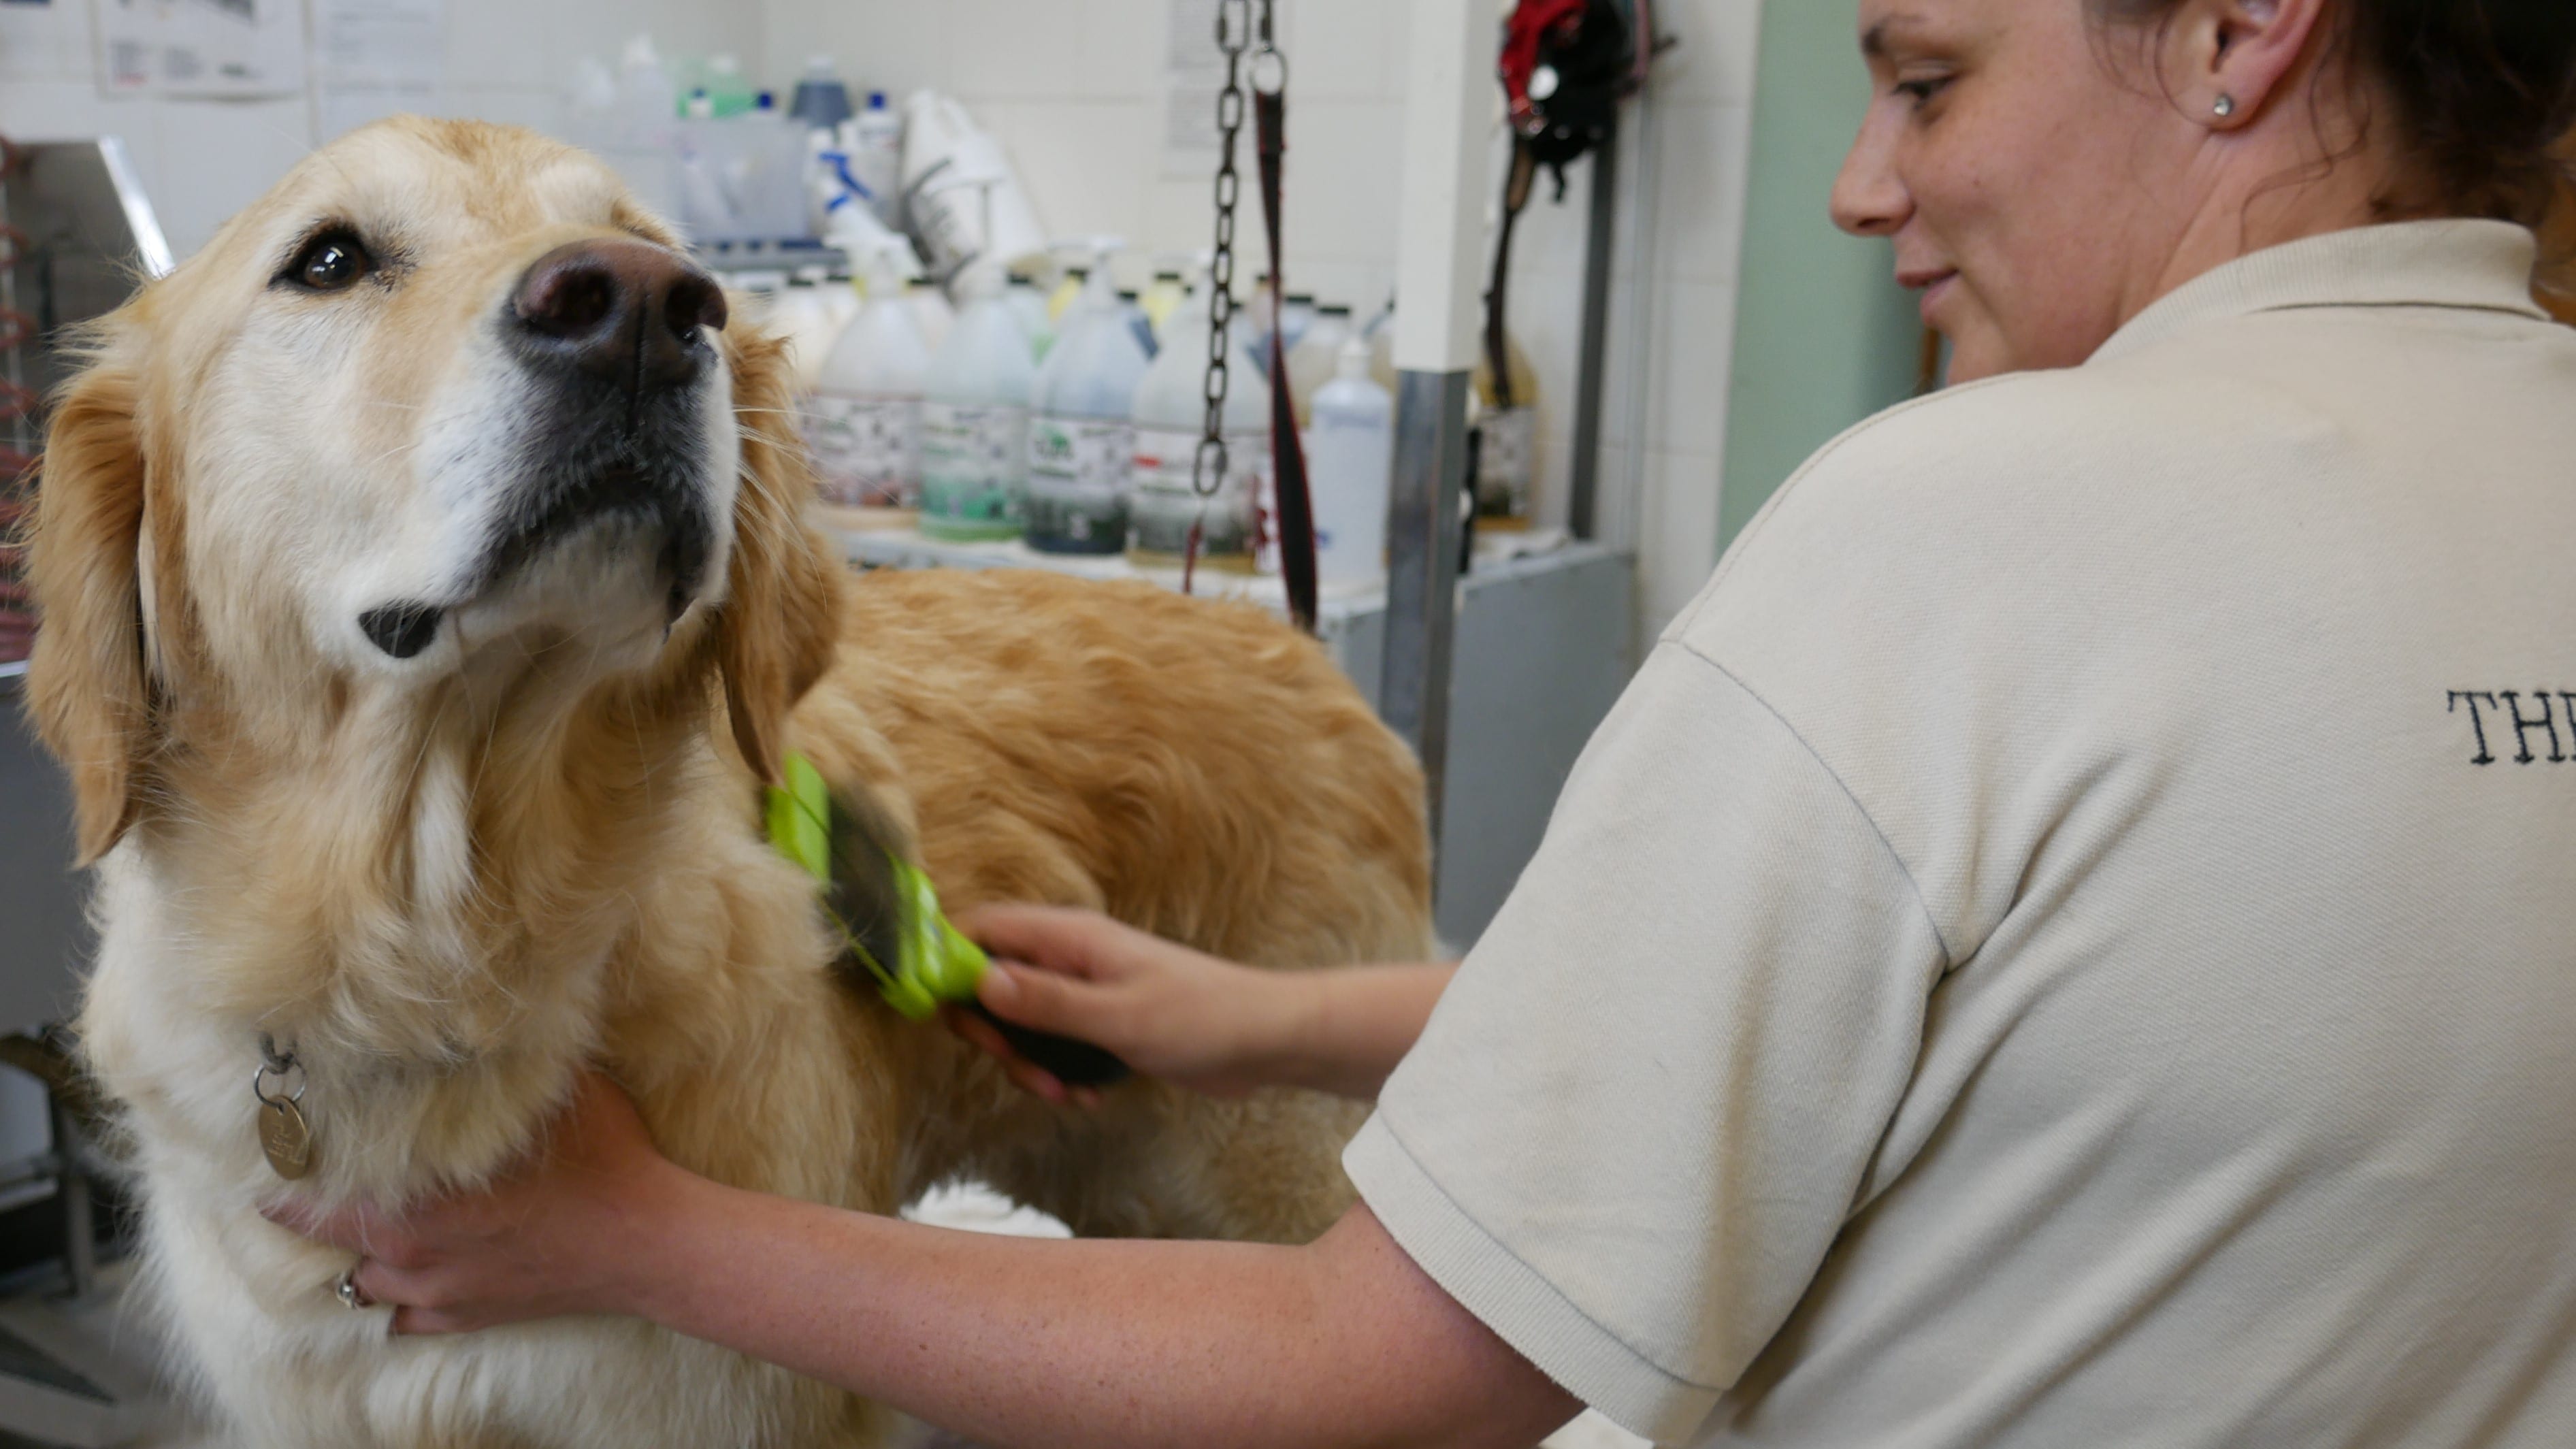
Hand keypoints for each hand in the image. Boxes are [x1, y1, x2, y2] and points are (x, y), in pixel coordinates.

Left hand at [264, 1072, 695, 1334]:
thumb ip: (501, 1064)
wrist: (646, 1242)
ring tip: (355, 1229)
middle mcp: (412, 1253)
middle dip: (306, 1213)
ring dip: (356, 1256)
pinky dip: (395, 1299)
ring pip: (362, 1283)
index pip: (316, 1193)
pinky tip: (406, 1275)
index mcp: (416, 1199)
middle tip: (292, 1188)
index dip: (287, 1170)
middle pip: (326, 1238)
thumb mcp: (554, 1092)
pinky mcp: (466, 1318)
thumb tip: (473, 1013)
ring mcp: (437, 1294)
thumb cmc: (603, 1160)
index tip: (274, 1146)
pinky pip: (401, 1319)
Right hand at [949, 905, 1310, 1103]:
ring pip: (1021, 1021)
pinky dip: (1061, 1073)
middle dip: (991, 1031)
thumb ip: (1047, 1002)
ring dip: (1029, 1063)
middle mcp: (1071, 957)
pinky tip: (1090, 1096)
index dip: (948, 964)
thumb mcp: (1117, 1017)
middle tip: (1017, 1065)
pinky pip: (1056, 1046)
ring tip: (1062, 1091)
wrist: (1264, 1041)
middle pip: (990, 981)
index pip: (982, 929)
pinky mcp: (1102, 1023)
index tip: (945, 1015)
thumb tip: (980, 981)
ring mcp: (1086, 990)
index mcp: (1070, 938)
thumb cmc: (1201, 1018)